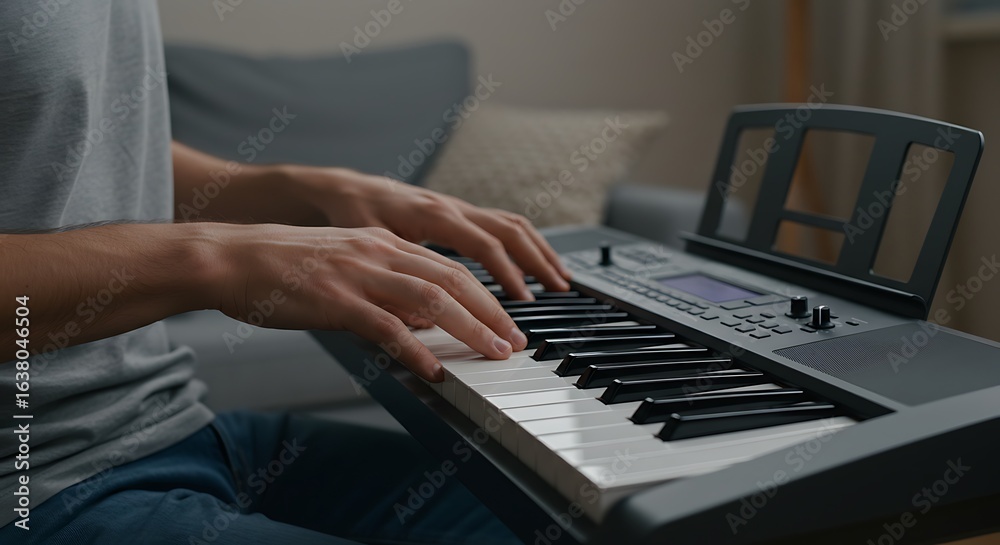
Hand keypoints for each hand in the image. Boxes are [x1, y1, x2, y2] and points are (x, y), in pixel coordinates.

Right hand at [213, 224, 527, 380]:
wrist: (232, 258)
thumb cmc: (283, 266)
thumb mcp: (345, 266)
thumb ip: (385, 288)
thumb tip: (422, 320)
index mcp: (383, 243)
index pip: (449, 267)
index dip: (485, 295)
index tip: (507, 321)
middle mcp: (378, 252)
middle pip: (452, 280)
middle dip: (491, 313)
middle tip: (515, 342)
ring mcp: (358, 274)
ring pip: (431, 299)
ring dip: (469, 329)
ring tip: (493, 354)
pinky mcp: (335, 299)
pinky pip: (385, 326)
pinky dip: (415, 349)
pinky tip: (433, 369)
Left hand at [291, 167, 571, 299]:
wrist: (342, 189)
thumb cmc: (351, 214)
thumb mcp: (367, 245)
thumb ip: (394, 277)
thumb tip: (423, 319)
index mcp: (433, 214)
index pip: (483, 243)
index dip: (506, 272)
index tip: (522, 301)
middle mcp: (452, 208)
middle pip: (509, 231)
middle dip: (537, 261)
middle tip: (558, 291)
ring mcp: (458, 209)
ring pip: (511, 224)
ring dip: (539, 251)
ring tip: (559, 279)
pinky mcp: (458, 215)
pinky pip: (501, 225)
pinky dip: (524, 245)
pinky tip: (533, 266)